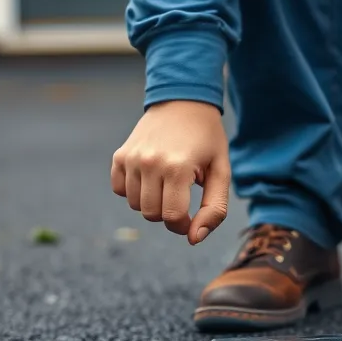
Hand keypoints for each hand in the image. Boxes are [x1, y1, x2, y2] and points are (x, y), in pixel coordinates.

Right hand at [111, 100, 230, 244]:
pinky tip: (152, 177)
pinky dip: (135, 191)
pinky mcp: (119, 155)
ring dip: (153, 203)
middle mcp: (149, 163)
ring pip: (136, 206)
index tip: (193, 217)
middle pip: (152, 215)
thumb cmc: (207, 140)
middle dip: (169, 214)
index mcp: (177, 168)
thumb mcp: (221, 172)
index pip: (173, 218)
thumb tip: (194, 239)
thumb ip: (214, 209)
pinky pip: (120, 190)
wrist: (184, 102)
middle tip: (182, 197)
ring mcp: (131, 158)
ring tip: (169, 183)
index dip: (185, 225)